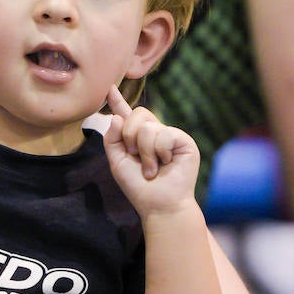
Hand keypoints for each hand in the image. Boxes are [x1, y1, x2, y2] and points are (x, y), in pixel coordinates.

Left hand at [103, 86, 200, 214]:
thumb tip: (116, 117)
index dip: (118, 101)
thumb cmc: (138, 187)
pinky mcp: (183, 140)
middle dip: (130, 137)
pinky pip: (163, 134)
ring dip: (145, 152)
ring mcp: (170, 135)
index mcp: (137, 138)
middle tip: (136, 157)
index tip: (109, 89)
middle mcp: (155, 134)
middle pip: (138, 114)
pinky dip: (158, 152)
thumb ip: (112, 139)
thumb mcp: (118, 163)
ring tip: (151, 169)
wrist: (159, 205)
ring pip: (148, 127)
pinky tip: (165, 164)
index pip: (127, 115)